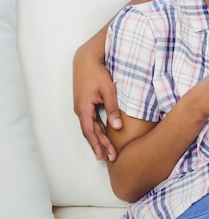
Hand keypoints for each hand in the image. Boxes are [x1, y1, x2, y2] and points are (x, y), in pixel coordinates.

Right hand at [73, 43, 121, 161]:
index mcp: (83, 109)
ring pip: (90, 127)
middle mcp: (80, 110)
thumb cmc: (97, 73)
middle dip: (100, 146)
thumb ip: (112, 109)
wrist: (86, 59)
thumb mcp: (108, 90)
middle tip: (109, 158)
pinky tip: (103, 135)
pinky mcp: (85, 103)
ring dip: (98, 139)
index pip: (91, 132)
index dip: (98, 145)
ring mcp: (82, 107)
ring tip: (106, 151)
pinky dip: (97, 129)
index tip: (105, 156)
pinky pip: (91, 120)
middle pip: (90, 132)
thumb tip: (117, 127)